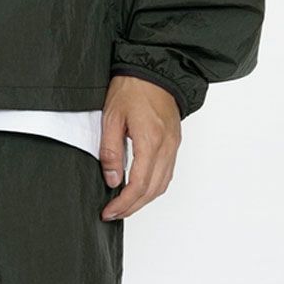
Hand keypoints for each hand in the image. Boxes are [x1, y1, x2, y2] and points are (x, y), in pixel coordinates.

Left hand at [99, 75, 180, 219]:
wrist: (155, 70)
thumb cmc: (132, 88)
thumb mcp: (111, 116)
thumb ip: (110, 150)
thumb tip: (111, 179)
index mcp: (150, 139)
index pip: (138, 184)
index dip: (123, 202)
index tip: (109, 211)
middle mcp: (166, 146)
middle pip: (152, 190)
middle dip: (132, 207)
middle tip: (113, 213)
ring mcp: (173, 145)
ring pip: (162, 184)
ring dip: (144, 200)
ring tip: (124, 205)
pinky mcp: (174, 142)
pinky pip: (167, 173)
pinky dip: (153, 186)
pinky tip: (140, 189)